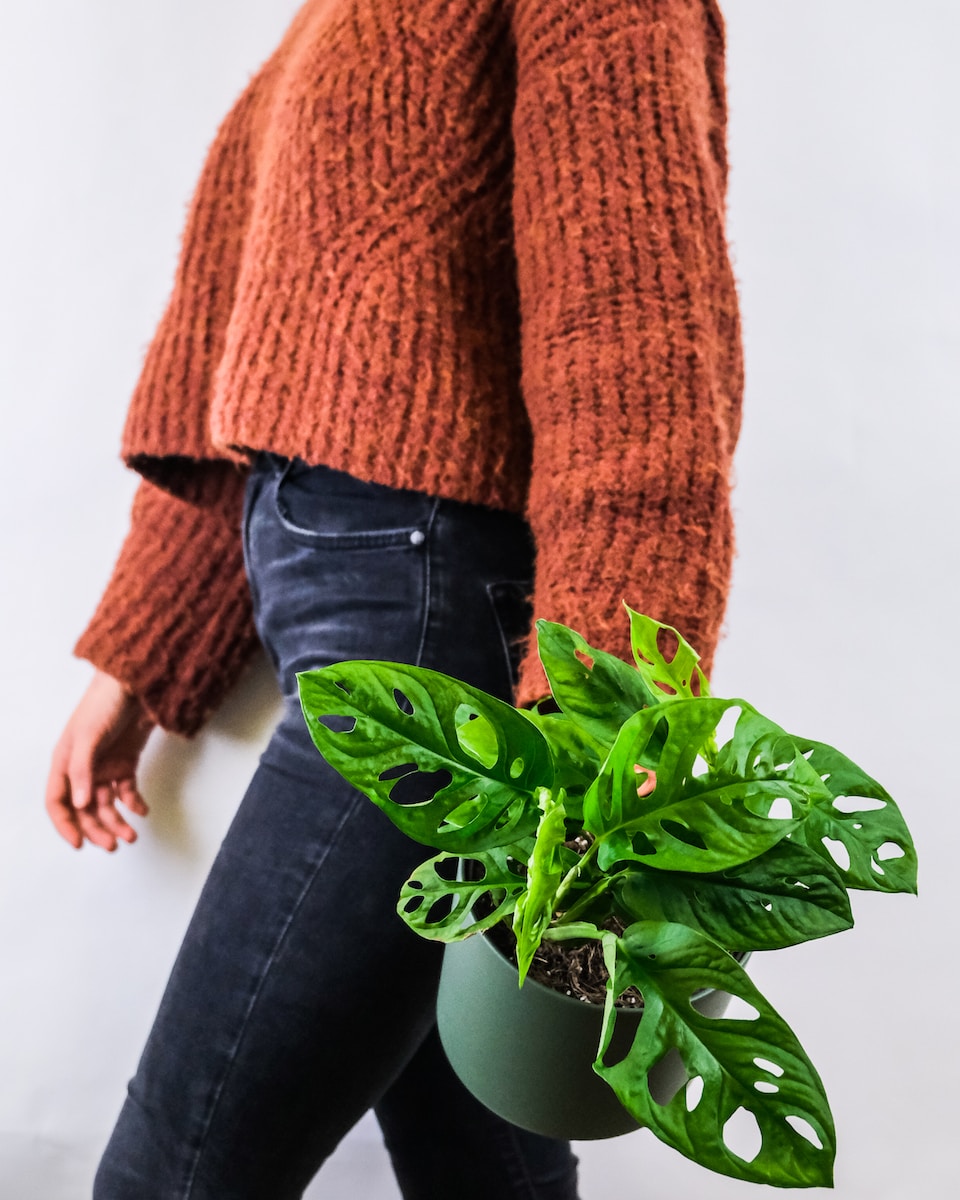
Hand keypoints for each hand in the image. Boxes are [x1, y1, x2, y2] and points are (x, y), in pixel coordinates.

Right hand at [45, 670, 153, 850]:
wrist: (136, 683)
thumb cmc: (104, 703)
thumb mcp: (88, 736)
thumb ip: (82, 770)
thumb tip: (80, 804)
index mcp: (65, 763)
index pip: (57, 802)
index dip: (65, 825)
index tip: (80, 845)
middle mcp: (83, 769)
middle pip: (85, 809)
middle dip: (97, 829)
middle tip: (114, 845)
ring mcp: (105, 766)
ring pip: (108, 804)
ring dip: (117, 822)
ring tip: (131, 835)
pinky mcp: (126, 762)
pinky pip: (127, 791)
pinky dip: (135, 803)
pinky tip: (143, 810)